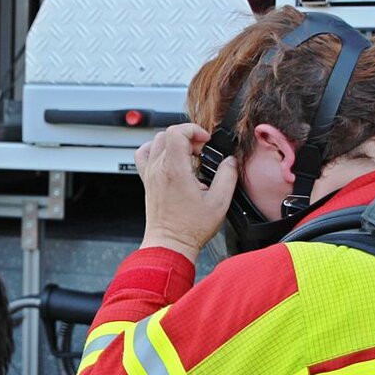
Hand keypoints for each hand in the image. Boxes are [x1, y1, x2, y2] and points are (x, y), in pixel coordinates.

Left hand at [134, 123, 237, 261]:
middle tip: (201, 151)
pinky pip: (144, 155)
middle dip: (188, 137)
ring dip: (174, 143)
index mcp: (175, 170)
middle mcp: (159, 169)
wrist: (170, 243)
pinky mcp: (147, 181)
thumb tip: (230, 161)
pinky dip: (156, 150)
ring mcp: (150, 175)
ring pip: (156, 142)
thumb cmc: (190, 228)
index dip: (194, 131)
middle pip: (167, 134)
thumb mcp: (219, 202)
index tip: (206, 142)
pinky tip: (169, 159)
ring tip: (188, 155)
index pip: (176, 132)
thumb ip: (228, 176)